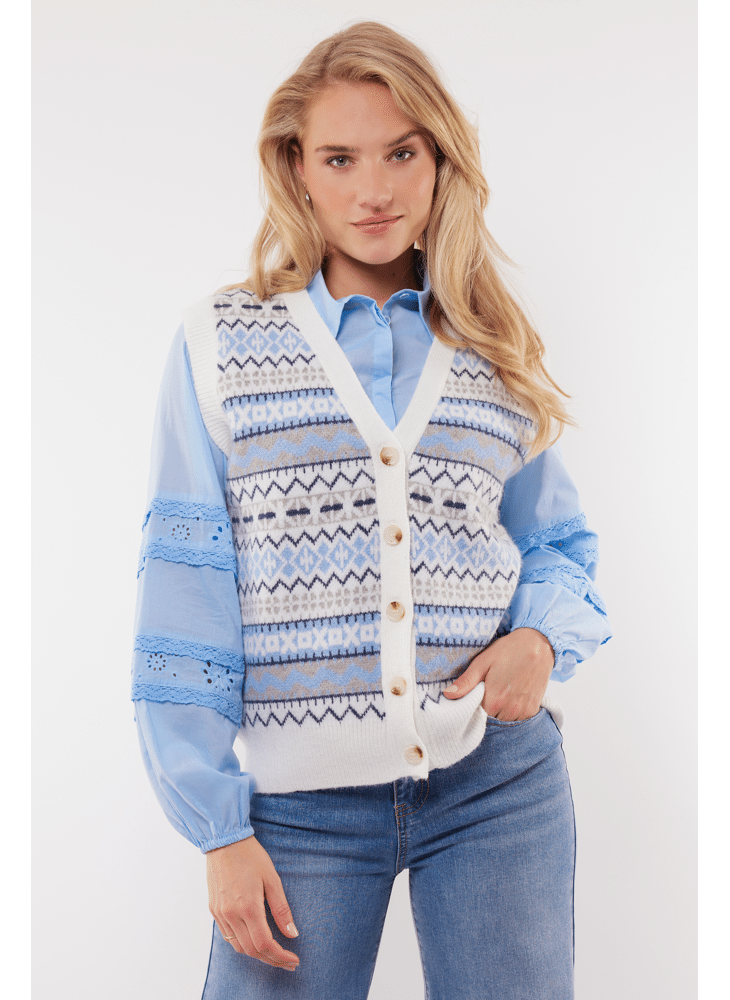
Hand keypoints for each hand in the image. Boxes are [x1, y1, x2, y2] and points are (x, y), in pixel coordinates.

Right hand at [206, 836, 299, 970]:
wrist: (224, 841)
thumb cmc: (251, 856)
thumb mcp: (272, 879)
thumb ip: (281, 909)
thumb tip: (292, 934)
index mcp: (248, 907)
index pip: (264, 944)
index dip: (280, 956)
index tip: (294, 960)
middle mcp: (231, 914)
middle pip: (252, 950)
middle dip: (272, 959)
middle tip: (288, 961)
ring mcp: (220, 913)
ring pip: (238, 947)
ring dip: (257, 954)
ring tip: (274, 954)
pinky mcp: (214, 910)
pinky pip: (228, 936)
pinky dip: (243, 944)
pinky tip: (254, 939)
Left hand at [443, 628, 553, 720]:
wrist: (538, 644)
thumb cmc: (509, 650)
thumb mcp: (483, 662)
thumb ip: (466, 682)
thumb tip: (447, 695)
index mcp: (495, 700)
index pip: (476, 717)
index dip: (472, 707)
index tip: (473, 697)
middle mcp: (511, 710)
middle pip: (491, 720)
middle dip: (486, 710)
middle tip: (488, 691)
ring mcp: (524, 711)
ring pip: (504, 721)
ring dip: (500, 712)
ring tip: (500, 692)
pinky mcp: (534, 710)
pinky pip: (518, 719)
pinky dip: (512, 712)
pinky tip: (511, 696)